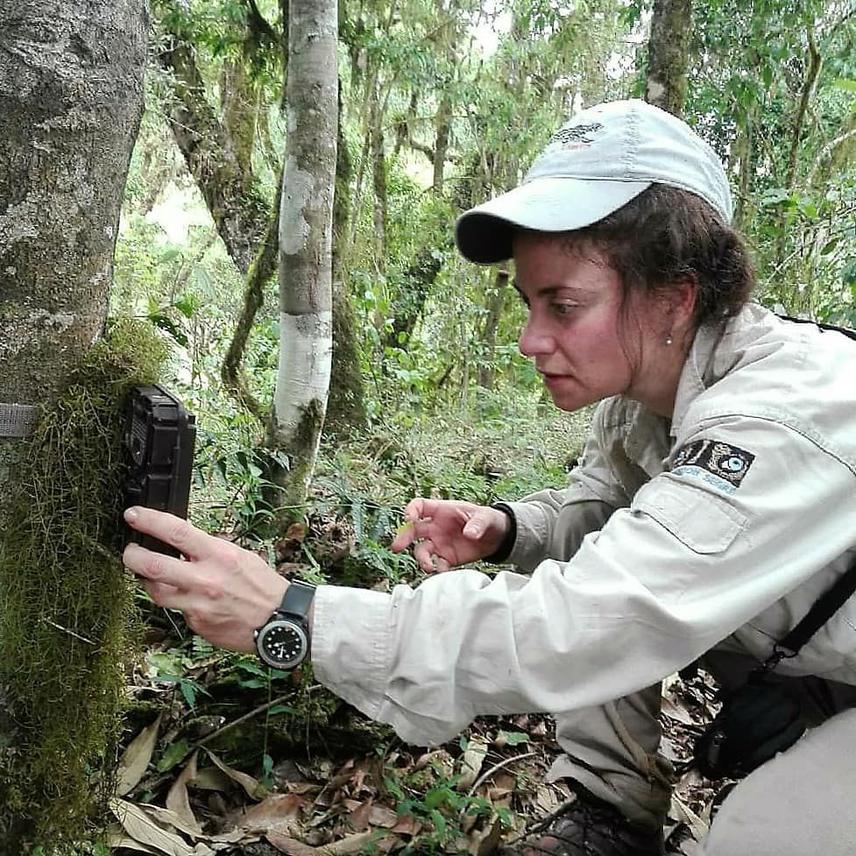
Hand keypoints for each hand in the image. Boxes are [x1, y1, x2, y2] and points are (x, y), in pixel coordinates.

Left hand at [122, 507, 286, 651]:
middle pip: (153, 566)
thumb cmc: (263, 586)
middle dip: (132, 556)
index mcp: (219, 556)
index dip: (149, 521)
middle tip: (129, 552)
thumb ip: (211, 550)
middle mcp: (205, 580)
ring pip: (156, 593)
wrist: (279, 622)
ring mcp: (198, 605)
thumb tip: (184, 544)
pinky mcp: (197, 624)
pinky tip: (190, 599)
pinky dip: (179, 602)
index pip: (176, 532)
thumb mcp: (240, 556)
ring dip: (149, 582)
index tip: (133, 515)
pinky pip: (177, 610)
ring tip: (151, 575)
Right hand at [390, 498, 509, 572]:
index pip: (419, 506)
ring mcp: (439, 543)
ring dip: (421, 559)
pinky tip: (443, 571)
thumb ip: (478, 524)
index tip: (409, 518)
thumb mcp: (485, 517)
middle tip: (397, 547)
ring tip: (428, 566)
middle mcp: (435, 527)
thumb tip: (469, 533)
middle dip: (403, 538)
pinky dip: (436, 569)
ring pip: (421, 550)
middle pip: (413, 530)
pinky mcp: (446, 557)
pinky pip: (435, 563)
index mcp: (441, 511)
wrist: (496, 537)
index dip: (411, 510)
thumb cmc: (487, 520)